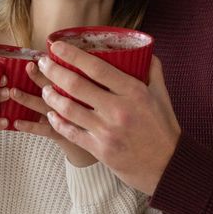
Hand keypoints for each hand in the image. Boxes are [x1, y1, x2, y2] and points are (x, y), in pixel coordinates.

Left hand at [37, 43, 180, 193]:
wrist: (168, 167)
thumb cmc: (163, 128)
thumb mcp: (161, 95)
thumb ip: (152, 69)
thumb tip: (143, 50)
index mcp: (133, 92)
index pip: (96, 68)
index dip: (73, 55)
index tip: (57, 46)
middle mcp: (118, 109)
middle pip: (76, 86)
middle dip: (54, 71)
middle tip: (43, 63)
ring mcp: (106, 131)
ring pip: (68, 108)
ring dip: (51, 96)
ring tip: (44, 88)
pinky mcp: (99, 149)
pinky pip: (71, 132)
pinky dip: (57, 121)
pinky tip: (51, 114)